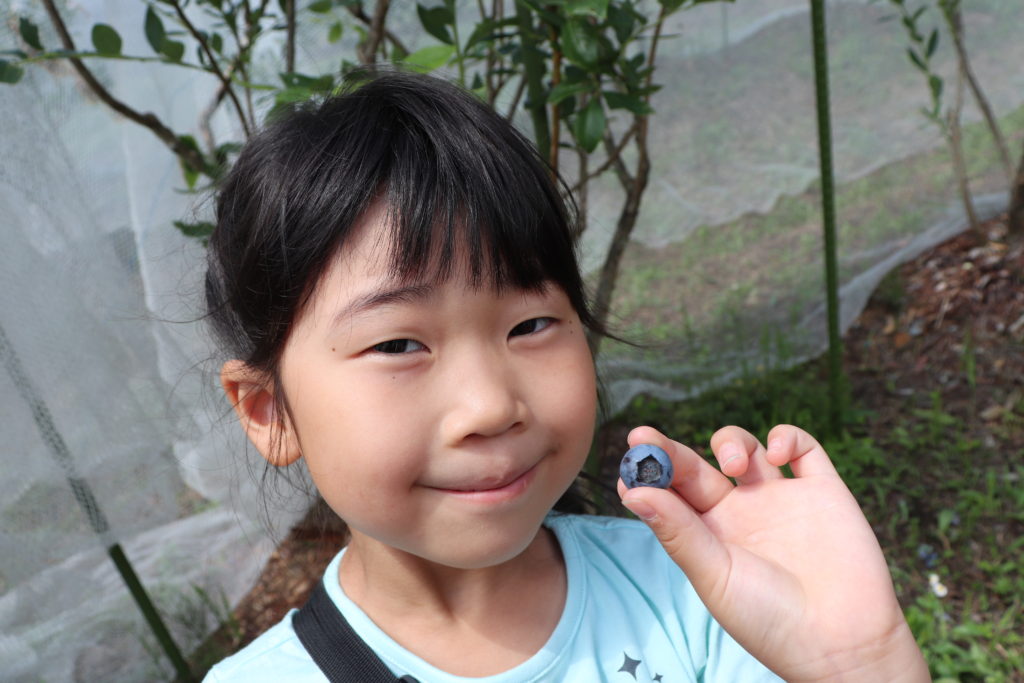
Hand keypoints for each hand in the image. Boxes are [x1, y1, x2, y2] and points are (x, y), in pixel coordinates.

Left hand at [618, 425, 928, 681]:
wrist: (842, 643)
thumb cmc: (770, 621)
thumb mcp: (714, 577)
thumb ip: (677, 531)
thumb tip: (632, 491)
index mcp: (708, 536)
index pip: (670, 494)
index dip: (649, 474)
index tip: (628, 459)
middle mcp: (740, 513)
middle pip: (697, 468)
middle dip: (671, 451)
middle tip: (645, 437)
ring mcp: (780, 499)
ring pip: (745, 449)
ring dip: (730, 441)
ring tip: (732, 464)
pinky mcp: (822, 492)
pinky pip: (803, 449)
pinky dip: (786, 438)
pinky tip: (775, 454)